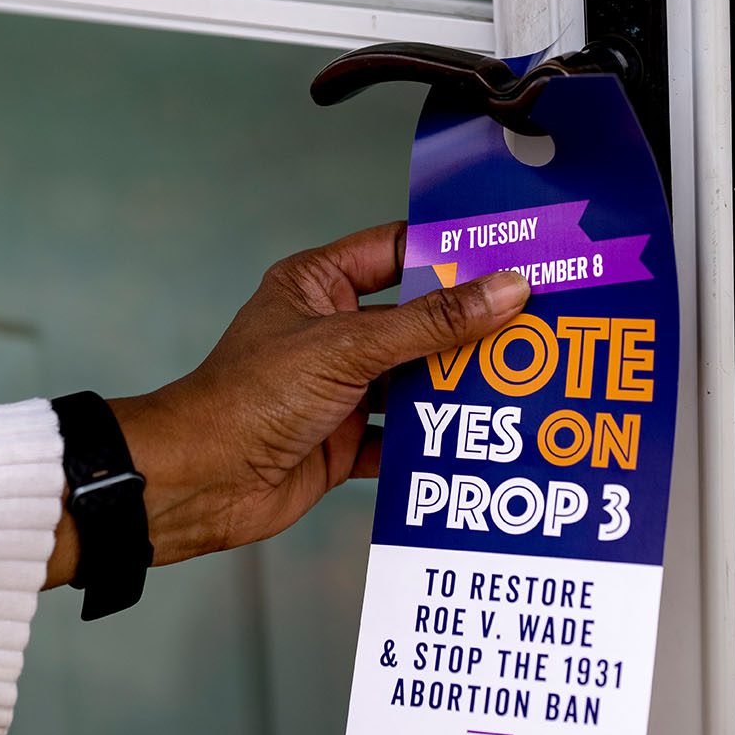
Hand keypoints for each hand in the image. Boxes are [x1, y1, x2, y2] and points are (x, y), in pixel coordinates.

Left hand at [47, 221, 528, 584]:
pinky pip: (402, 438)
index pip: (397, 251)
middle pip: (416, 320)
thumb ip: (430, 323)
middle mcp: (330, 332)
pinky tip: (477, 444)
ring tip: (521, 384)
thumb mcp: (349, 348)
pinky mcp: (343, 441)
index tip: (511, 255)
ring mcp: (338, 389)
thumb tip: (504, 290)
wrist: (198, 483)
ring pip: (414, 381)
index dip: (451, 253)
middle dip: (468, 328)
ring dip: (456, 389)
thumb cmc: (247, 399)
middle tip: (535, 326)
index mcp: (317, 286)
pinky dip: (433, 443)